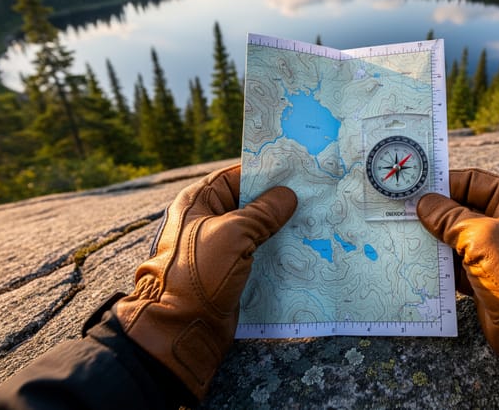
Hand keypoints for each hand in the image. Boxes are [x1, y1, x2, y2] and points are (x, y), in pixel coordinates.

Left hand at [114, 164, 296, 397]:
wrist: (182, 328)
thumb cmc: (200, 272)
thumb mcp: (234, 234)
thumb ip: (264, 212)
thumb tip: (289, 195)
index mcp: (199, 201)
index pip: (237, 176)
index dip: (266, 173)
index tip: (298, 171)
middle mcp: (208, 220)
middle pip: (250, 202)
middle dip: (279, 201)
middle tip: (314, 195)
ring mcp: (220, 246)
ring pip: (257, 229)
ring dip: (282, 227)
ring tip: (315, 219)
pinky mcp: (232, 270)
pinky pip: (259, 252)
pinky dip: (278, 250)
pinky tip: (303, 247)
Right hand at [417, 168, 498, 407]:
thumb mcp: (481, 237)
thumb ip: (449, 217)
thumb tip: (424, 204)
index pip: (475, 182)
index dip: (446, 182)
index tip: (416, 186)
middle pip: (463, 208)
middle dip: (435, 211)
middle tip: (403, 210)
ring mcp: (497, 251)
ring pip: (457, 237)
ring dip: (433, 237)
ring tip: (403, 232)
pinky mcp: (485, 276)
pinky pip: (456, 262)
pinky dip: (439, 262)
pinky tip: (415, 258)